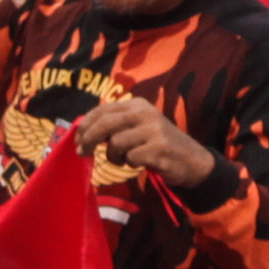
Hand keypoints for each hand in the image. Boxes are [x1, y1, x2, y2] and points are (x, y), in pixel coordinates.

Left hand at [78, 92, 218, 191]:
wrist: (191, 160)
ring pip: (116, 144)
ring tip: (125, 160)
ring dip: (114, 157)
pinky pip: (130, 158)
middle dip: (88, 140)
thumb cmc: (157, 144)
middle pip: (105, 124)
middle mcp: (145, 113)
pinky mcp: (159, 148)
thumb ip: (115, 124)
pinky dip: (130, 164)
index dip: (85, 125)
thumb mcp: (138, 126)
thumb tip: (82, 130)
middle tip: (82, 153)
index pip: (103, 110)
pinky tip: (140, 163)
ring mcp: (153, 130)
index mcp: (138, 104)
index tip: (77, 139)